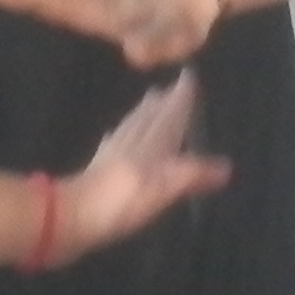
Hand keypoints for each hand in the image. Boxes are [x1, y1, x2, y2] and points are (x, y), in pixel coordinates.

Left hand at [50, 77, 230, 259]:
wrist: (68, 219)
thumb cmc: (120, 201)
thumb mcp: (164, 187)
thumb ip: (193, 174)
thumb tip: (226, 166)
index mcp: (150, 143)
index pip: (170, 113)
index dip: (181, 96)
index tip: (189, 75)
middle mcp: (131, 143)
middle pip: (149, 117)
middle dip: (162, 103)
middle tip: (170, 88)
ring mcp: (111, 156)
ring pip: (132, 128)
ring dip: (143, 115)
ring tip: (149, 104)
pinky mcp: (96, 172)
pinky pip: (115, 145)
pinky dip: (122, 137)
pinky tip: (117, 139)